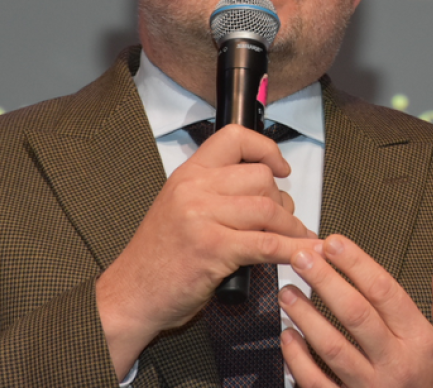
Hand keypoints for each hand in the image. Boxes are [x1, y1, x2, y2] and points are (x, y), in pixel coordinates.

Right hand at [96, 125, 315, 375]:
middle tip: (283, 221)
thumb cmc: (159, 257)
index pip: (234, 138)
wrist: (131, 294)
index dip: (265, 148)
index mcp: (188, 174)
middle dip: (282, 200)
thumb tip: (266, 190)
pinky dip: (291, 249)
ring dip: (291, 227)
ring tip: (297, 240)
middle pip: (260, 178)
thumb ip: (215, 192)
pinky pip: (266, 244)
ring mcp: (203, 217)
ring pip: (268, 208)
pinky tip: (301, 253)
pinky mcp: (214, 248)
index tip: (280, 167)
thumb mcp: (180, 207)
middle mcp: (194, 189)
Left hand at [280, 235, 432, 387]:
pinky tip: (288, 336)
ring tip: (288, 291)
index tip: (334, 243)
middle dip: (325, 281)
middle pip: (354, 314)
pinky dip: (298, 360)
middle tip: (302, 256)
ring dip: (306, 317)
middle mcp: (394, 365)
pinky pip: (318, 383)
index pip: (385, 292)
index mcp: (420, 342)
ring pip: (331, 347)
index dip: (357, 264)